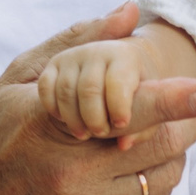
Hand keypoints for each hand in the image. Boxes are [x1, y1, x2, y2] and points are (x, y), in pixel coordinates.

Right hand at [0, 5, 195, 194]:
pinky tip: (128, 174)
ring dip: (168, 154)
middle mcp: (69, 175)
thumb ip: (73, 44)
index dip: (175, 101)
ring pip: (163, 176)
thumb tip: (131, 11)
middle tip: (182, 109)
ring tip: (141, 141)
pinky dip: (153, 186)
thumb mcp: (14, 84)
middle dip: (179, 123)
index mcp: (48, 127)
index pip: (128, 110)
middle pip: (160, 143)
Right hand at [37, 35, 154, 144]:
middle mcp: (98, 51)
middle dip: (94, 118)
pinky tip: (65, 121)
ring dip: (73, 119)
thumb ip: (143, 128)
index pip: (118, 81)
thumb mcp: (150, 108)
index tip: (121, 124)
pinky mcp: (54, 64)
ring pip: (66, 91)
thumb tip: (124, 144)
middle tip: (101, 134)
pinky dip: (53, 108)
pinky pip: (46, 88)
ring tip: (85, 134)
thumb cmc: (137, 93)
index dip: (119, 107)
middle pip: (89, 89)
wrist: (119, 67)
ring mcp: (73, 55)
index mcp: (126, 56)